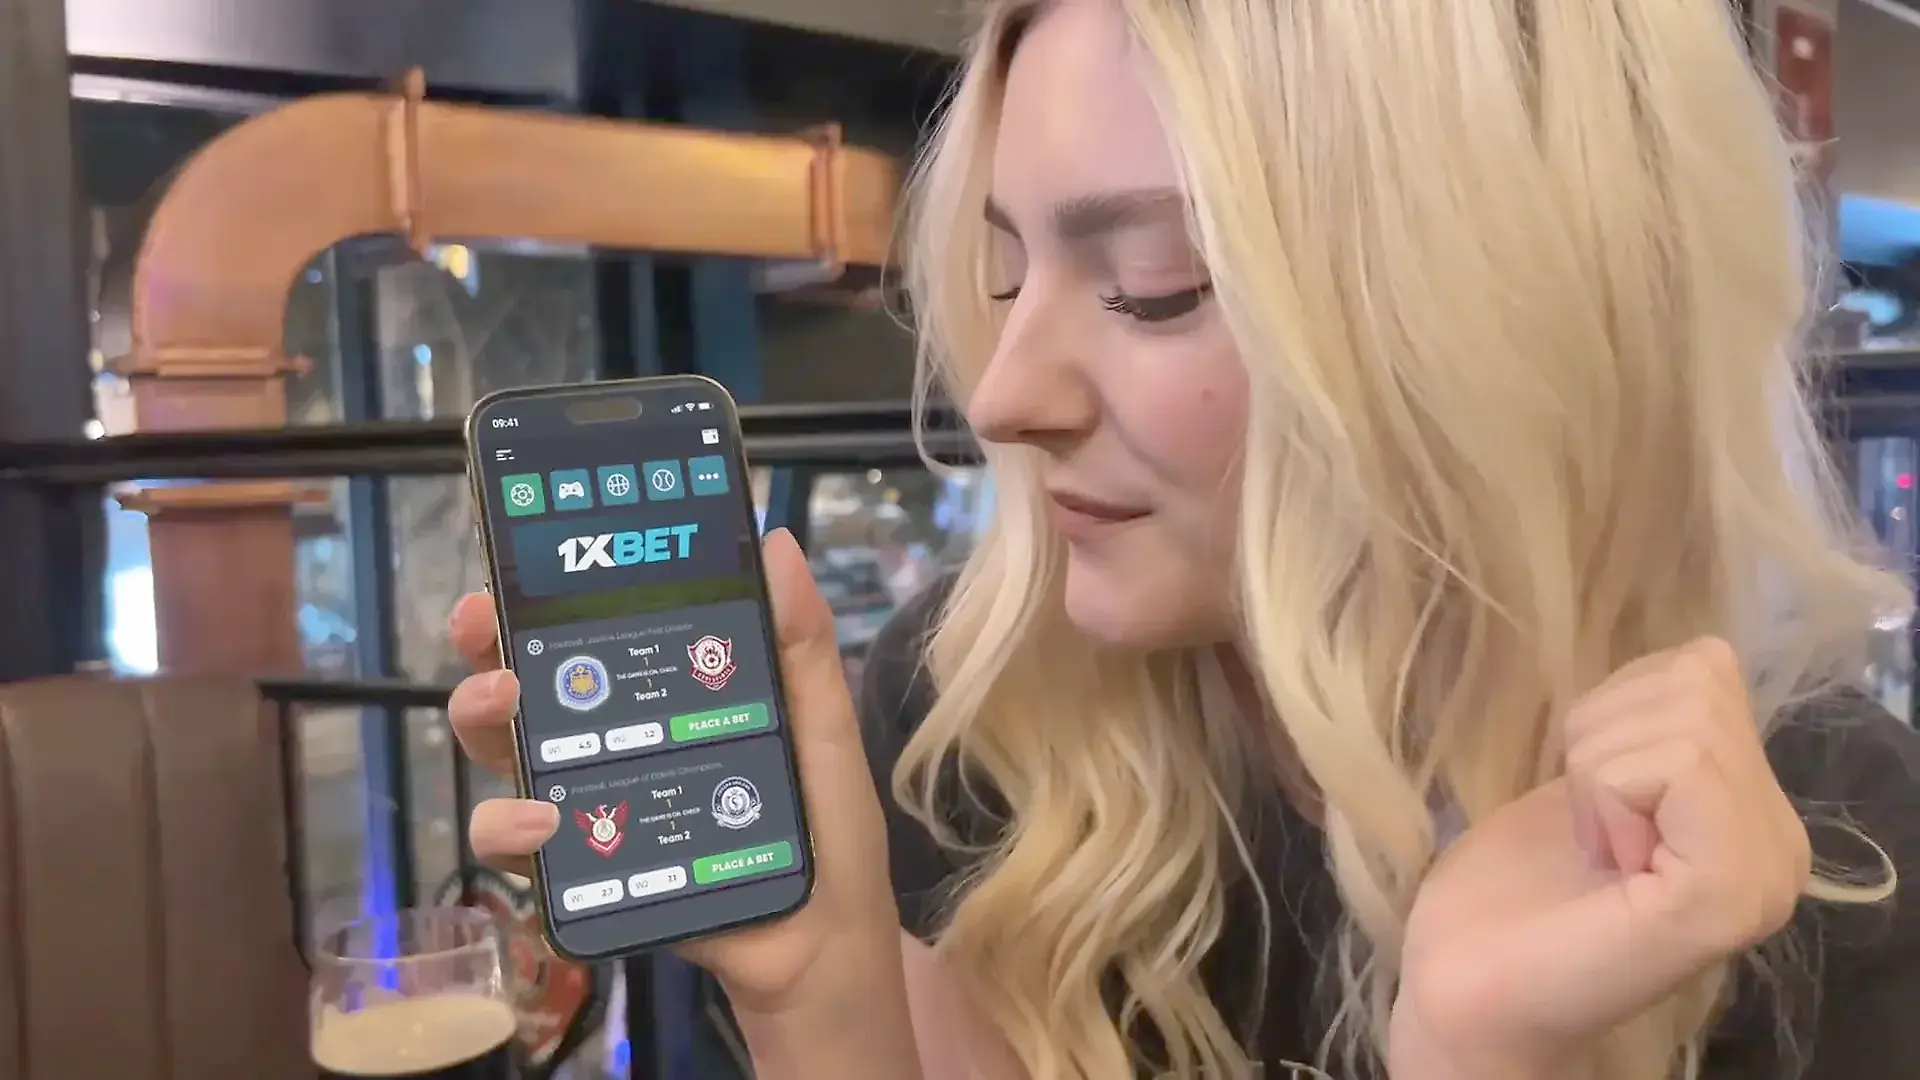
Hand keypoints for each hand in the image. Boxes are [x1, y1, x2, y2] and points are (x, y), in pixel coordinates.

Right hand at [447, 530, 907, 1030]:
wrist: (825, 942)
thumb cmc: (826, 828)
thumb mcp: (822, 726)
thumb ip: (801, 642)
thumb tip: (777, 543)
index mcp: (662, 696)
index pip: (588, 634)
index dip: (540, 597)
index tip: (516, 568)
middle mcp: (612, 745)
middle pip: (523, 686)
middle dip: (488, 649)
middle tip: (487, 629)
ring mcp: (592, 809)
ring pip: (503, 759)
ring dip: (485, 723)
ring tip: (509, 707)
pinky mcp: (585, 874)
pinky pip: (521, 853)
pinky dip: (512, 829)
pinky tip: (544, 819)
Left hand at [1391, 638, 1809, 1076]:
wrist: (1467, 986)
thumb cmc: (1508, 887)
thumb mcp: (1594, 778)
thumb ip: (1655, 725)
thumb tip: (1701, 653)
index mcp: (1753, 813)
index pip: (1706, 666)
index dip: (1616, 709)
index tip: (1592, 799)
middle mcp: (1781, 844)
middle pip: (1698, 679)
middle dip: (1605, 737)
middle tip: (1590, 829)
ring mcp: (1764, 872)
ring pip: (1686, 714)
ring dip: (1600, 769)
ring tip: (1596, 849)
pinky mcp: (1729, 891)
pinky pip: (1679, 762)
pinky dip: (1609, 793)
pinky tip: (1605, 862)